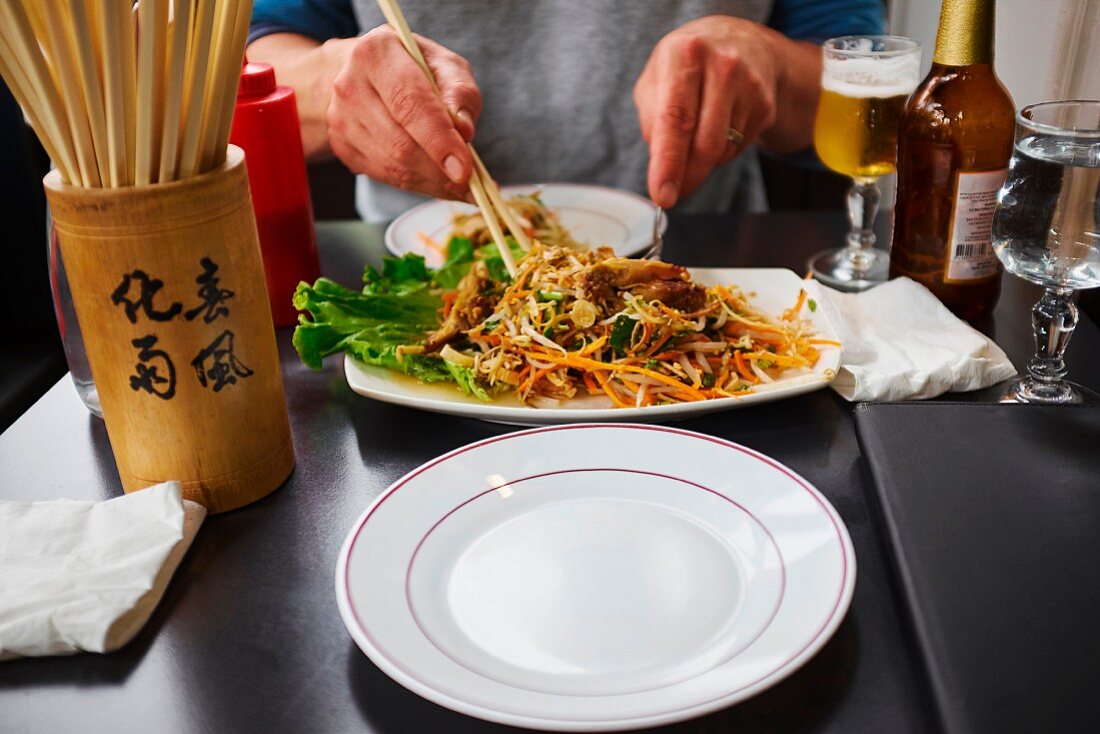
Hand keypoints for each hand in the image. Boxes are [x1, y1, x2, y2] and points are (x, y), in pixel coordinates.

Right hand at [326, 25, 480, 200]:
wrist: (369, 74)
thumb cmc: (415, 67)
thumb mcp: (445, 65)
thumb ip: (460, 93)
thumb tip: (464, 132)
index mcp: (377, 53)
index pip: (409, 104)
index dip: (439, 140)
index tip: (465, 169)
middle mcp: (350, 85)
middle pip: (400, 144)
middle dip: (440, 171)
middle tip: (472, 185)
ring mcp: (341, 119)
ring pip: (393, 167)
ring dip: (433, 183)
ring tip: (462, 186)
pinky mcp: (342, 146)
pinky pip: (386, 176)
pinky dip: (419, 185)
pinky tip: (440, 183)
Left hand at [634, 16, 781, 207]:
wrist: (739, 42)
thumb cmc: (687, 66)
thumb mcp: (656, 80)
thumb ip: (651, 121)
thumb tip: (662, 168)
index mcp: (685, 54)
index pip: (675, 119)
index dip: (668, 162)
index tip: (663, 195)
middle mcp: (722, 66)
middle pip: (704, 144)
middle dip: (687, 176)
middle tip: (674, 191)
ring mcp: (750, 85)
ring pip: (722, 151)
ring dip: (703, 161)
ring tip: (696, 135)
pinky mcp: (766, 105)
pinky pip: (738, 149)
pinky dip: (722, 151)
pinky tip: (718, 127)